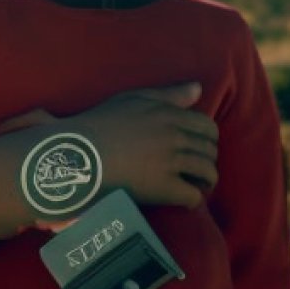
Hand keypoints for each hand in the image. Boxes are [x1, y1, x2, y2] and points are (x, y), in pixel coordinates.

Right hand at [0, 82, 218, 209]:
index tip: (201, 148)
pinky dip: (193, 199)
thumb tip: (199, 89)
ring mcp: (170, 162)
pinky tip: (185, 199)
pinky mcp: (163, 188)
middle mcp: (175, 137)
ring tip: (197, 185)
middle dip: (208, 161)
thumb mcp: (134, 99)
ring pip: (207, 172)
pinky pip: (193, 196)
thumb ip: (169, 95)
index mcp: (169, 115)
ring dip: (206, 181)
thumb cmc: (101, 124)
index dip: (209, 140)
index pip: (208, 128)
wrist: (79, 155)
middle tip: (199, 169)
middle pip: (210, 151)